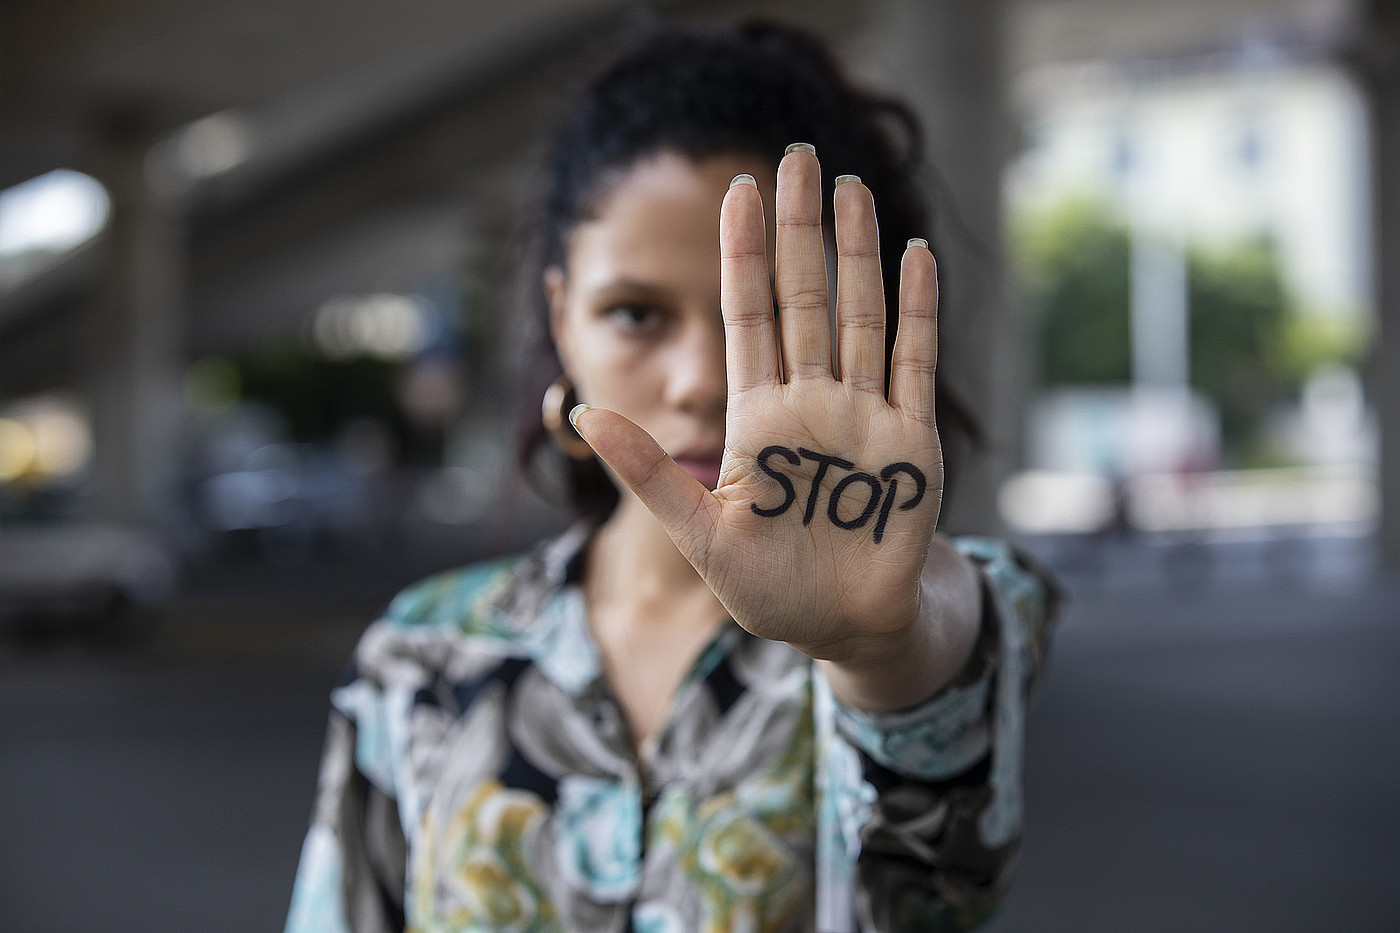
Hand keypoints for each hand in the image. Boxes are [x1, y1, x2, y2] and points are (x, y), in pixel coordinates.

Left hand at [570, 146, 942, 661]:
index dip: (744, 255)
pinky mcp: (910, 440)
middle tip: (799, 157)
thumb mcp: (699, 533)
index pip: (748, 315)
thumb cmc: (767, 588)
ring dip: (857, 252)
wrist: (842, 627)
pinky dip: (918, 311)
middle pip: (805, 297)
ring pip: (860, 314)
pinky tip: (915, 256)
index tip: (738, 191)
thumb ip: (648, 474)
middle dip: (801, 229)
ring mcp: (862, 414)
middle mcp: (809, 401)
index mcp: (756, 417)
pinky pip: (914, 362)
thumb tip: (582, 414)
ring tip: (851, 187)